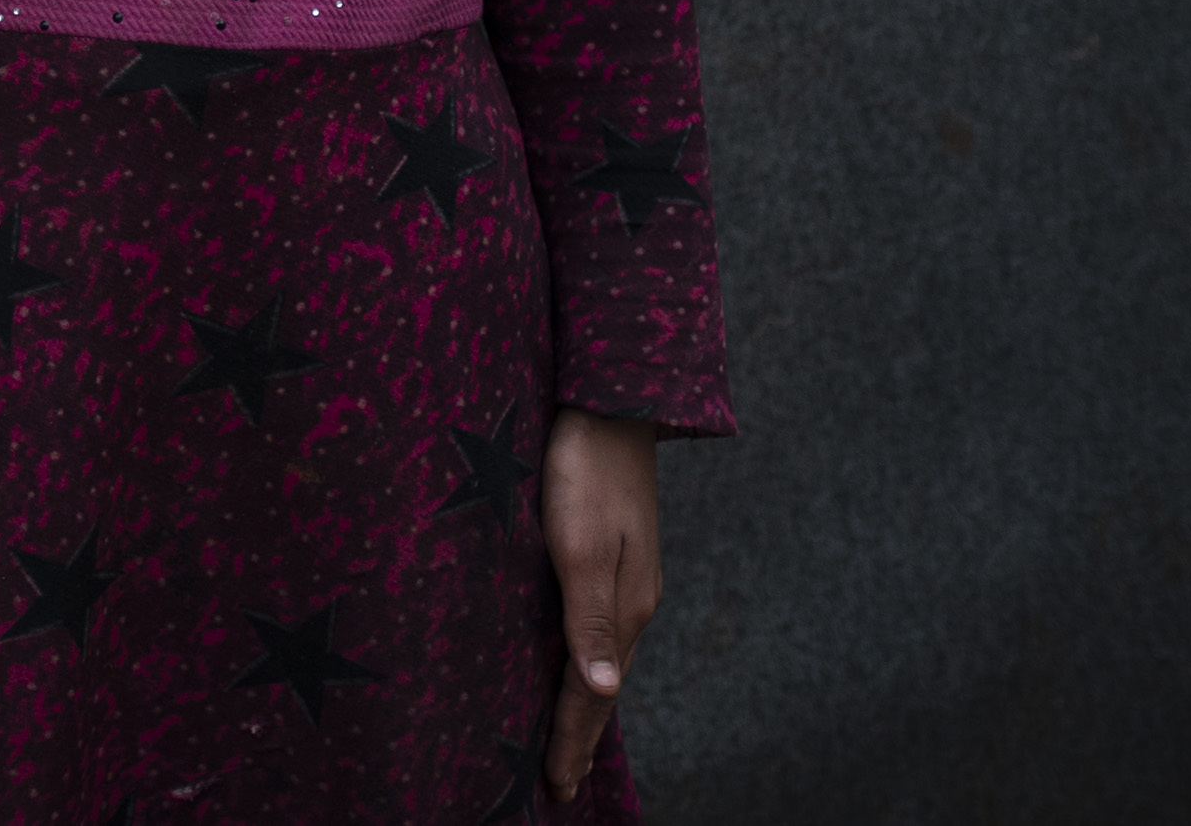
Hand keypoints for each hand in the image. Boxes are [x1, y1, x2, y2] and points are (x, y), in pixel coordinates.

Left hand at [541, 409, 663, 802]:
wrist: (610, 404)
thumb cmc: (583, 471)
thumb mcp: (578, 546)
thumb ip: (591, 620)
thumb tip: (607, 693)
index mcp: (625, 607)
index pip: (593, 695)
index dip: (571, 741)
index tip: (556, 788)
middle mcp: (634, 601)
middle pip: (604, 686)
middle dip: (582, 735)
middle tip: (561, 782)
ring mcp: (629, 578)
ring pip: (606, 657)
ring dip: (586, 701)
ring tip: (569, 738)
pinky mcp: (617, 555)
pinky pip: (603, 628)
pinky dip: (588, 661)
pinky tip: (576, 661)